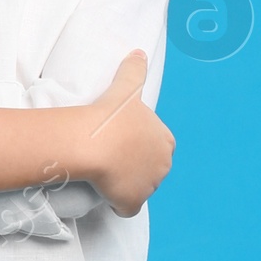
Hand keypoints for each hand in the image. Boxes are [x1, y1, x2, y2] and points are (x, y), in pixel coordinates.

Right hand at [80, 52, 173, 216]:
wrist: (94, 144)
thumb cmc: (111, 115)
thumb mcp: (126, 88)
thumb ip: (134, 70)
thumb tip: (137, 52)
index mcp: (166, 141)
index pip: (158, 146)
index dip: (139, 146)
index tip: (122, 143)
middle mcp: (163, 166)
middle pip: (150, 169)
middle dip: (135, 167)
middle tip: (111, 159)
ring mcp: (149, 187)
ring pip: (139, 188)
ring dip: (126, 185)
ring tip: (106, 175)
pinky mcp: (132, 203)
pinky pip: (126, 208)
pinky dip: (118, 205)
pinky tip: (106, 196)